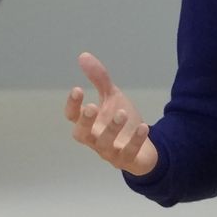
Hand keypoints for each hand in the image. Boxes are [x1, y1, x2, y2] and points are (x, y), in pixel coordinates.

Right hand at [64, 51, 158, 175]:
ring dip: (112, 129)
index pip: (72, 117)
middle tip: (91, 107)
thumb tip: (83, 55)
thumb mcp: (112, 97)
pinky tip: (143, 127)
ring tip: (121, 113)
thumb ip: (99, 79)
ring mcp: (110, 152)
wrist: (143, 147)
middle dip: (85, 122)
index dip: (72, 105)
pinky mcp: (127, 160)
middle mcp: (95, 139)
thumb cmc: (122, 123)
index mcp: (89, 124)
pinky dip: (136, 140)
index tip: (77, 89)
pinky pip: (129, 153)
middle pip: (81, 135)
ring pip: (105, 145)